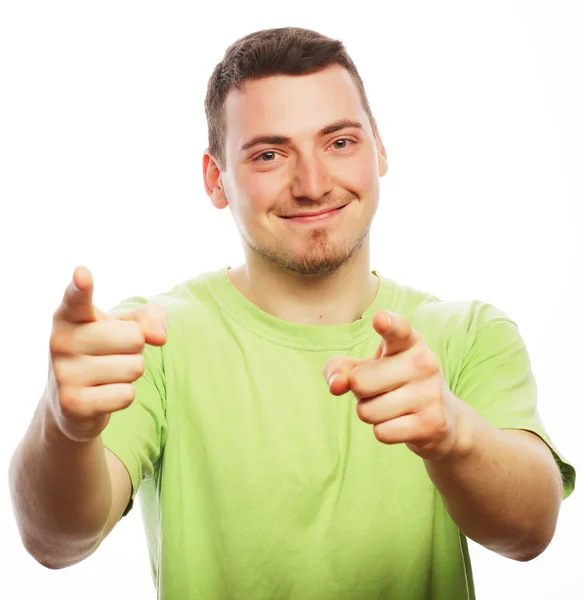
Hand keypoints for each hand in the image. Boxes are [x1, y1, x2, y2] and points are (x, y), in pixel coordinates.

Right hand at [45, 266, 167, 442]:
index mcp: (70, 315)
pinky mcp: (73, 404)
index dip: (81, 286)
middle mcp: (61, 341)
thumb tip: (158, 337)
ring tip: (107, 374)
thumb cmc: (105, 351)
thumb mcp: (129, 326)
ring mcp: (63, 373)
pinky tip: (102, 395)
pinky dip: (124, 396)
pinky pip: (126, 395)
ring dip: (130, 373)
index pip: (77, 298)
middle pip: (134, 338)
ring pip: (134, 367)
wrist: (71, 403)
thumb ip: (152, 317)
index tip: (83, 274)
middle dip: (136, 348)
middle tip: (113, 354)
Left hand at [323, 309, 461, 460]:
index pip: (397, 329)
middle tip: (382, 390)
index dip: (387, 324)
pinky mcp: (433, 423)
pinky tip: (403, 424)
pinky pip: (381, 432)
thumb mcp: (367, 368)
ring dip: (371, 414)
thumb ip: (340, 369)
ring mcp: (431, 393)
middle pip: (359, 382)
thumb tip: (335, 385)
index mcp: (408, 341)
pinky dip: (384, 432)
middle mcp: (424, 362)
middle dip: (360, 393)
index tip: (379, 318)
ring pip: (367, 411)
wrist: (444, 419)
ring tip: (393, 407)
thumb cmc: (394, 384)